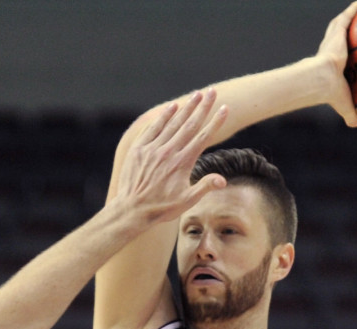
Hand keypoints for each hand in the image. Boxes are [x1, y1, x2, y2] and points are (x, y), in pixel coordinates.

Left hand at [115, 88, 228, 224]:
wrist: (131, 209)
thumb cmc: (161, 208)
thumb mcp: (187, 201)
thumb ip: (205, 187)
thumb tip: (223, 180)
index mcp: (183, 162)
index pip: (203, 137)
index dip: (216, 121)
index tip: (225, 108)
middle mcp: (169, 151)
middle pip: (190, 124)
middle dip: (203, 107)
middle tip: (212, 92)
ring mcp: (153, 148)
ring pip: (172, 123)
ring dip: (186, 107)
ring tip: (196, 94)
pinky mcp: (139, 149)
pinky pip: (153, 128)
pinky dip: (163, 117)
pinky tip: (172, 107)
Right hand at [316, 0, 356, 127]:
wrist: (322, 80)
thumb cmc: (331, 93)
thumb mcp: (345, 105)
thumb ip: (352, 113)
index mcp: (335, 62)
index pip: (344, 53)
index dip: (351, 49)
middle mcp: (334, 47)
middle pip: (344, 33)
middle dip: (353, 26)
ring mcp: (334, 37)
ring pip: (346, 20)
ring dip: (355, 12)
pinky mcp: (338, 29)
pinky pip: (351, 13)